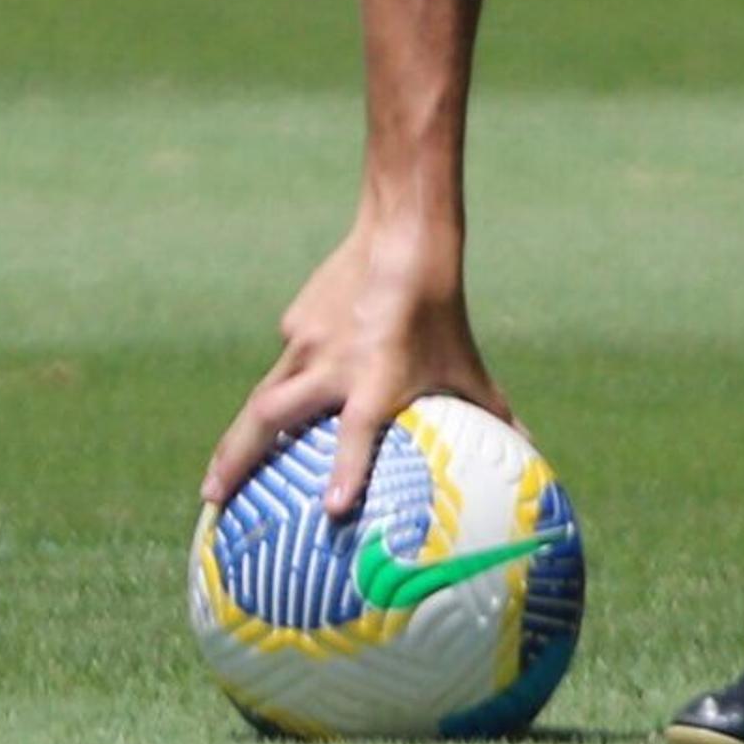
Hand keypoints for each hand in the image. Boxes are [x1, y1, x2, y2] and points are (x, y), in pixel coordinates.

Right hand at [200, 216, 509, 521]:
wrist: (403, 234)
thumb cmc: (441, 311)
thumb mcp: (466, 366)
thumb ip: (492, 413)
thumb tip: (530, 450)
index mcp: (376, 378)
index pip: (358, 430)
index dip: (346, 468)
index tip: (333, 510)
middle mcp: (333, 363)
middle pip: (271, 415)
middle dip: (239, 460)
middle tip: (215, 501)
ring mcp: (306, 341)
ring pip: (261, 397)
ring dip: (234, 442)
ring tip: (213, 486)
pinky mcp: (294, 323)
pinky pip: (284, 366)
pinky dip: (276, 392)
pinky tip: (262, 417)